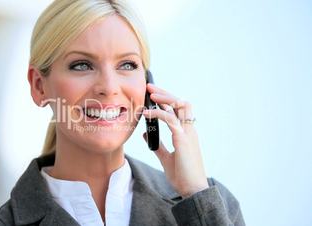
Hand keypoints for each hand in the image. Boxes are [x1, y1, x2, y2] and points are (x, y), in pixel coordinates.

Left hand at [142, 83, 208, 197]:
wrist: (192, 189)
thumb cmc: (182, 175)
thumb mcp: (166, 158)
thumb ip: (157, 145)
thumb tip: (145, 133)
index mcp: (186, 133)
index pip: (178, 109)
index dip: (166, 99)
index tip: (152, 94)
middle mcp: (189, 130)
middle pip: (181, 102)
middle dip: (165, 93)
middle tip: (150, 87)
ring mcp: (188, 133)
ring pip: (180, 105)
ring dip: (165, 97)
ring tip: (150, 95)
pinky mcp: (183, 139)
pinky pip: (170, 119)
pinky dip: (158, 113)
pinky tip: (147, 113)